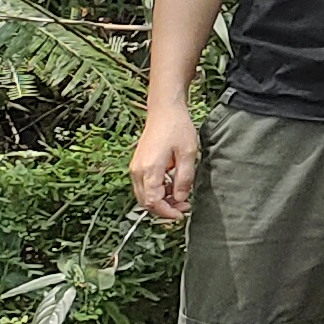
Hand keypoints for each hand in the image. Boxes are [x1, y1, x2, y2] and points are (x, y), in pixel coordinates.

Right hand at [131, 107, 198, 224]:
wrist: (164, 109)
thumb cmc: (177, 127)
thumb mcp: (188, 153)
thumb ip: (184, 178)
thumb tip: (180, 199)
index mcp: (149, 169)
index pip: (153, 201)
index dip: (166, 212)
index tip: (181, 214)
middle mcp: (137, 171)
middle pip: (145, 201)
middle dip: (164, 208)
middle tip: (184, 207)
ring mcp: (135, 168)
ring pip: (144, 195)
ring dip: (161, 200)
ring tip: (181, 197)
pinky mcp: (138, 165)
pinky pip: (144, 185)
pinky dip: (157, 190)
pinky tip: (173, 186)